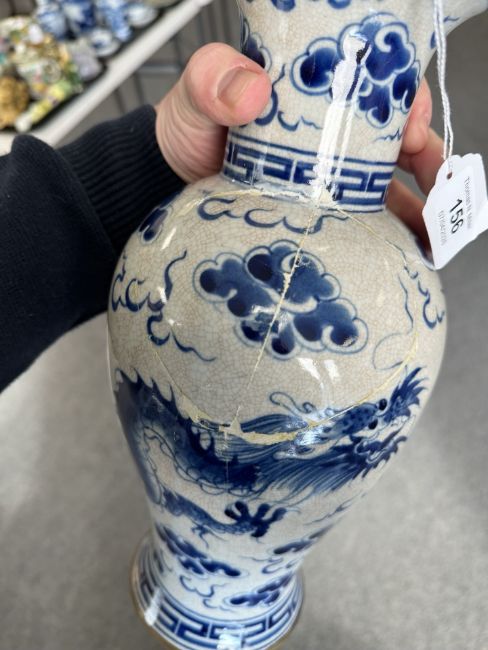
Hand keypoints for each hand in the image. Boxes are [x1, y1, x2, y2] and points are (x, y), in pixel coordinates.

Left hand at [156, 45, 441, 246]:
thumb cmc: (189, 129)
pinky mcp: (317, 213)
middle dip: (426, 157)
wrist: (171, 179)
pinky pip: (362, 222)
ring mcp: (325, 176)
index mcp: (313, 94)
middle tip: (435, 180)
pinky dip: (388, 235)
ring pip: (387, 183)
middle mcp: (327, 134)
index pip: (375, 89)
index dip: (404, 105)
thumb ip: (213, 81)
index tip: (412, 130)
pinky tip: (403, 251)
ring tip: (431, 227)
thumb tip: (252, 92)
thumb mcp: (197, 95)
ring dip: (417, 203)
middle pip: (393, 138)